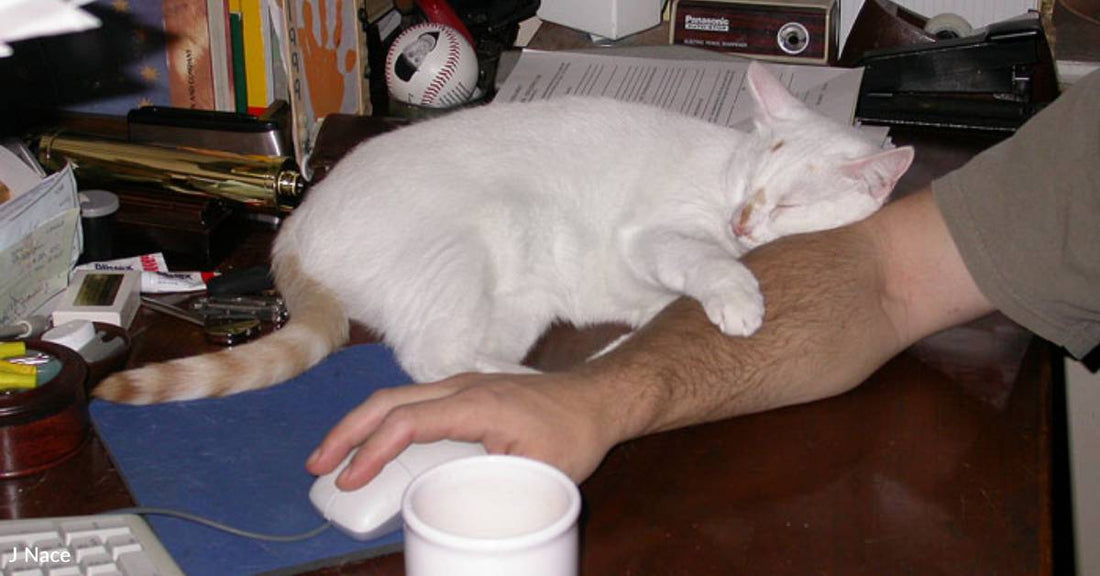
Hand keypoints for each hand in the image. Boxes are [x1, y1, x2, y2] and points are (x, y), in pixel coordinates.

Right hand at [306, 370, 620, 489]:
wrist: (599, 398)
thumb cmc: (574, 433)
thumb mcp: (541, 470)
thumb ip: (497, 489)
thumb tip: (457, 520)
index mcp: (475, 404)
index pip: (408, 421)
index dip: (372, 450)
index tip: (349, 480)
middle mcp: (460, 386)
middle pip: (388, 401)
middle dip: (347, 431)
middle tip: (316, 466)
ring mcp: (461, 385)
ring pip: (397, 397)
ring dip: (361, 424)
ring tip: (332, 457)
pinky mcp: (465, 392)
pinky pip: (413, 401)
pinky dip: (384, 421)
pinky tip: (374, 445)